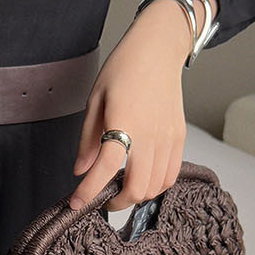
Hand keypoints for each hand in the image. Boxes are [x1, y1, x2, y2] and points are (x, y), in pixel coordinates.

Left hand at [68, 0, 194, 212]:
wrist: (157, 51)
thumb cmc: (123, 69)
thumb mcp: (95, 101)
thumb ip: (88, 140)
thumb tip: (81, 171)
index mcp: (124, 122)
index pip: (104, 169)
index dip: (87, 192)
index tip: (75, 203)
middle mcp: (150, 135)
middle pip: (136, 187)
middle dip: (116, 202)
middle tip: (102, 199)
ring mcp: (168, 138)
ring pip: (155, 186)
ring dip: (136, 195)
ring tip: (121, 187)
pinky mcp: (179, 138)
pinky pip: (170, 175)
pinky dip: (155, 185)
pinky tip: (142, 178)